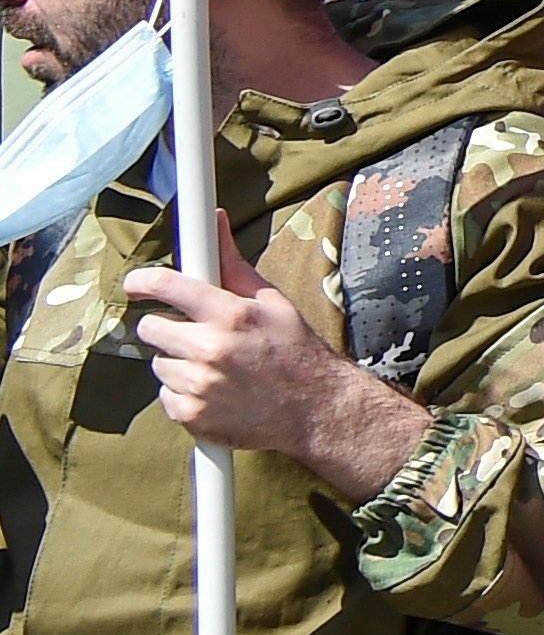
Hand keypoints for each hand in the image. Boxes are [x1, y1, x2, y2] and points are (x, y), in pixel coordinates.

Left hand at [126, 231, 431, 503]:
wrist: (317, 409)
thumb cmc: (294, 349)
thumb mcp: (272, 302)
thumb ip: (233, 264)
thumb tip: (215, 219)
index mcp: (232, 314)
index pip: (168, 287)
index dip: (143, 282)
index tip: (135, 284)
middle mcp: (211, 348)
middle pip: (150, 328)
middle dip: (167, 328)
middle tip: (193, 334)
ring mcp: (199, 384)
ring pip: (158, 363)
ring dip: (178, 363)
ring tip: (213, 367)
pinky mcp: (191, 415)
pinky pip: (164, 395)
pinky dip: (182, 393)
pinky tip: (212, 390)